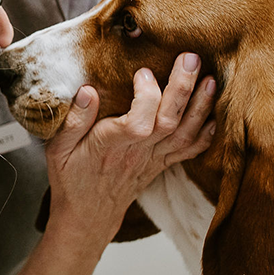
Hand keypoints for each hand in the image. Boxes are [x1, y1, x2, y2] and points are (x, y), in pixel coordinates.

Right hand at [44, 52, 215, 244]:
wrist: (87, 216)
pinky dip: (206, 134)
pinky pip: (189, 151)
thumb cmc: (71, 179)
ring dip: (200, 106)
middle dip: (182, 88)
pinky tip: (214, 114)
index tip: (142, 71)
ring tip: (210, 78)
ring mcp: (153, 159)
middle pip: (168, 121)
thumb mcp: (59, 149)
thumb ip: (73, 120)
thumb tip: (87, 90)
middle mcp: (137, 152)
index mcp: (110, 145)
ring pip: (184, 134)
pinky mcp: (161, 165)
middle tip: (190, 58)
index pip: (138, 122)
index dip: (146, 96)